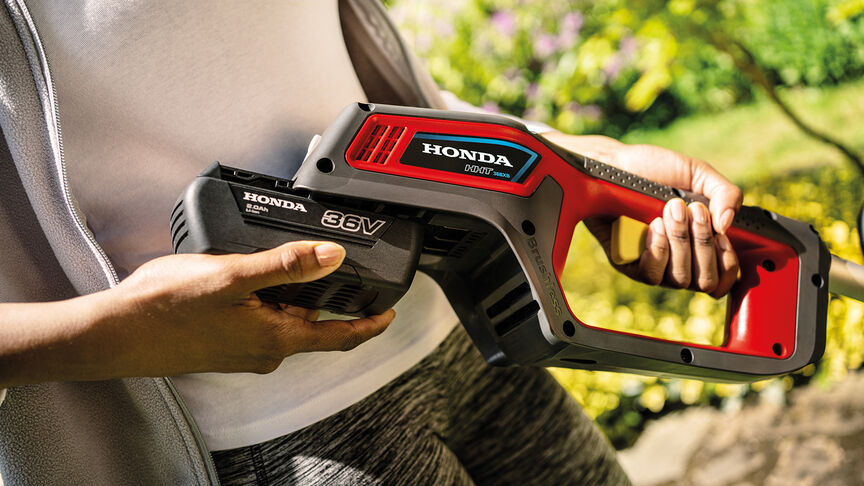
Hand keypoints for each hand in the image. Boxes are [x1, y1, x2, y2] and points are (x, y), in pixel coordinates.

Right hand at [0, 241, 394, 386]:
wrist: (115, 333)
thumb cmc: (167, 309)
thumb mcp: (235, 276)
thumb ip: (287, 265)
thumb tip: (332, 256)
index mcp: (277, 339)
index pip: (339, 337)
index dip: (369, 325)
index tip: (389, 313)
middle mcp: (264, 350)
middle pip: (311, 322)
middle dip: (323, 295)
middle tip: (324, 262)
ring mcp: (242, 348)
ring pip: (282, 318)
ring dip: (289, 294)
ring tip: (276, 261)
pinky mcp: (222, 341)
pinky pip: (258, 319)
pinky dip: (264, 299)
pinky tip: (245, 277)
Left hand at [542, 132, 741, 297]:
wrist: (610, 166)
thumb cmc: (653, 170)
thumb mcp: (696, 173)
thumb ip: (725, 194)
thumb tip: (727, 226)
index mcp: (700, 244)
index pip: (723, 278)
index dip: (729, 265)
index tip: (723, 237)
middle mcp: (679, 260)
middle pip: (705, 281)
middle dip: (703, 244)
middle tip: (693, 210)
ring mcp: (653, 265)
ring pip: (680, 279)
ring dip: (681, 242)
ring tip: (670, 209)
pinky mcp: (628, 265)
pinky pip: (651, 274)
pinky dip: (658, 249)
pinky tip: (654, 225)